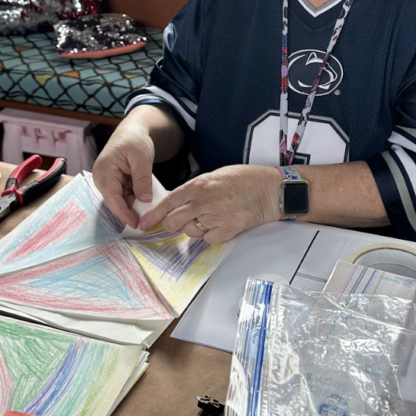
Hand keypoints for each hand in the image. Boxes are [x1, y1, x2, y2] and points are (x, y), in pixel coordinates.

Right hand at [92, 112, 156, 228]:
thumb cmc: (134, 140)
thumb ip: (142, 179)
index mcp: (104, 172)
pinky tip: (147, 200)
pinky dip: (136, 198)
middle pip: (116, 202)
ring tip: (151, 210)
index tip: (136, 224)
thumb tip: (145, 200)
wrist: (133, 131)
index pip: (112, 198)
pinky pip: (126, 195)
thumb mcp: (142, 158)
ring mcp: (108, 182)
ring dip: (135, 205)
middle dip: (131, 211)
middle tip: (148, 221)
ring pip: (122, 201)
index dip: (124, 213)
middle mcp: (102, 179)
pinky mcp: (116, 184)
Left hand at [141, 164, 280, 242]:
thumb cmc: (247, 179)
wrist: (271, 189)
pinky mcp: (227, 230)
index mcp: (199, 184)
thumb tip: (181, 201)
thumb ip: (197, 188)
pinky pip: (208, 239)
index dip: (153, 214)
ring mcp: (215, 216)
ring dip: (195, 228)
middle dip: (172, 224)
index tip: (143, 223)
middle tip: (179, 222)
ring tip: (211, 218)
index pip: (168, 202)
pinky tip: (222, 224)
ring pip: (190, 232)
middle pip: (173, 221)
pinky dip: (212, 235)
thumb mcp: (217, 175)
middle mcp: (204, 201)